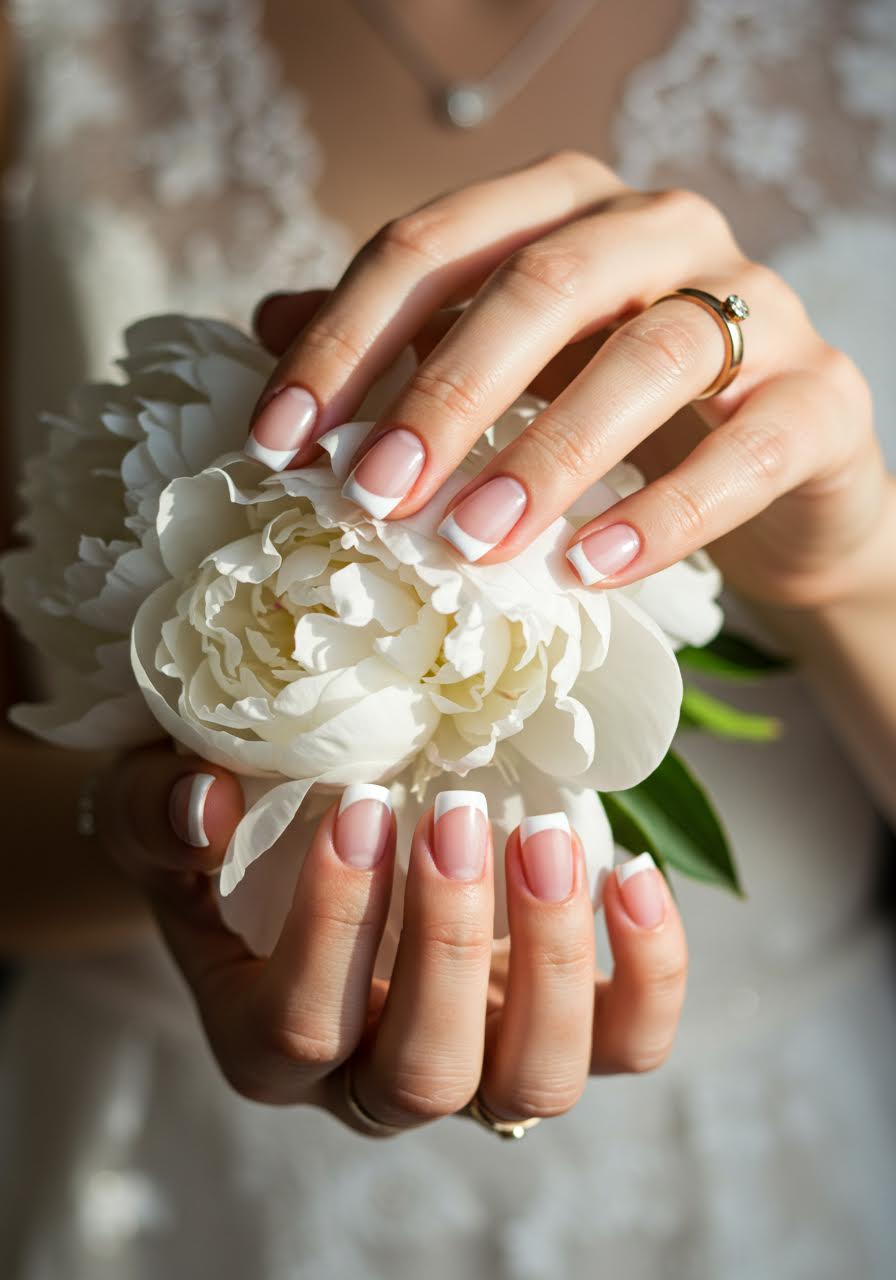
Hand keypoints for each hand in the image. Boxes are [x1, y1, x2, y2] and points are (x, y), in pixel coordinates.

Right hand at [98, 745, 686, 1132]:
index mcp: (267, 1040)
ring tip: (543, 834)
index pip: (303, 1029)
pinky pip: (628, 1042)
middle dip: (450, 942)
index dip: (337, 926)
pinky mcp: (561, 1023)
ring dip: (552, 957)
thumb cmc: (226, 828)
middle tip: (457, 812)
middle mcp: (374, 1076)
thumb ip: (156, 812)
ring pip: (537, 1082)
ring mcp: (479, 1055)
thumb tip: (205, 807)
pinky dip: (649, 971)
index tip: (361, 802)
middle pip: (426, 1076)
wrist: (299, 829)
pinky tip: (630, 871)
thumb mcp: (155, 811)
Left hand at [247, 150, 889, 610]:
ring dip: (547, 453)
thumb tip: (268, 322)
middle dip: (443, 393)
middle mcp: (662, 231)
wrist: (772, 479)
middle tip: (370, 497)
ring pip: (651, 355)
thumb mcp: (503, 373)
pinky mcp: (821, 397)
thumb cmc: (618, 419)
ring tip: (469, 542)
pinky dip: (664, 512)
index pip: (434, 248)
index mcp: (565, 208)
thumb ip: (404, 342)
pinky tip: (589, 569)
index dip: (346, 343)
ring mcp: (757, 306)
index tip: (279, 446)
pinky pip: (747, 449)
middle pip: (541, 283)